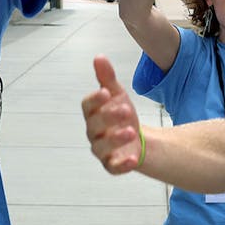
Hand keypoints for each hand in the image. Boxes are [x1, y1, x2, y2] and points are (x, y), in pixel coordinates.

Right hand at [83, 56, 143, 173]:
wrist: (137, 138)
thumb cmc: (121, 114)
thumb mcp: (118, 94)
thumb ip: (107, 78)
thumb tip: (99, 57)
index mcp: (93, 113)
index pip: (87, 106)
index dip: (95, 100)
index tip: (106, 92)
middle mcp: (93, 132)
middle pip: (94, 125)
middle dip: (109, 117)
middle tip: (126, 109)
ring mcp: (101, 150)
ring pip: (101, 147)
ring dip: (115, 140)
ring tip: (132, 131)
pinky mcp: (112, 164)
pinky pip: (113, 167)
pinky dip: (122, 165)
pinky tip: (133, 159)